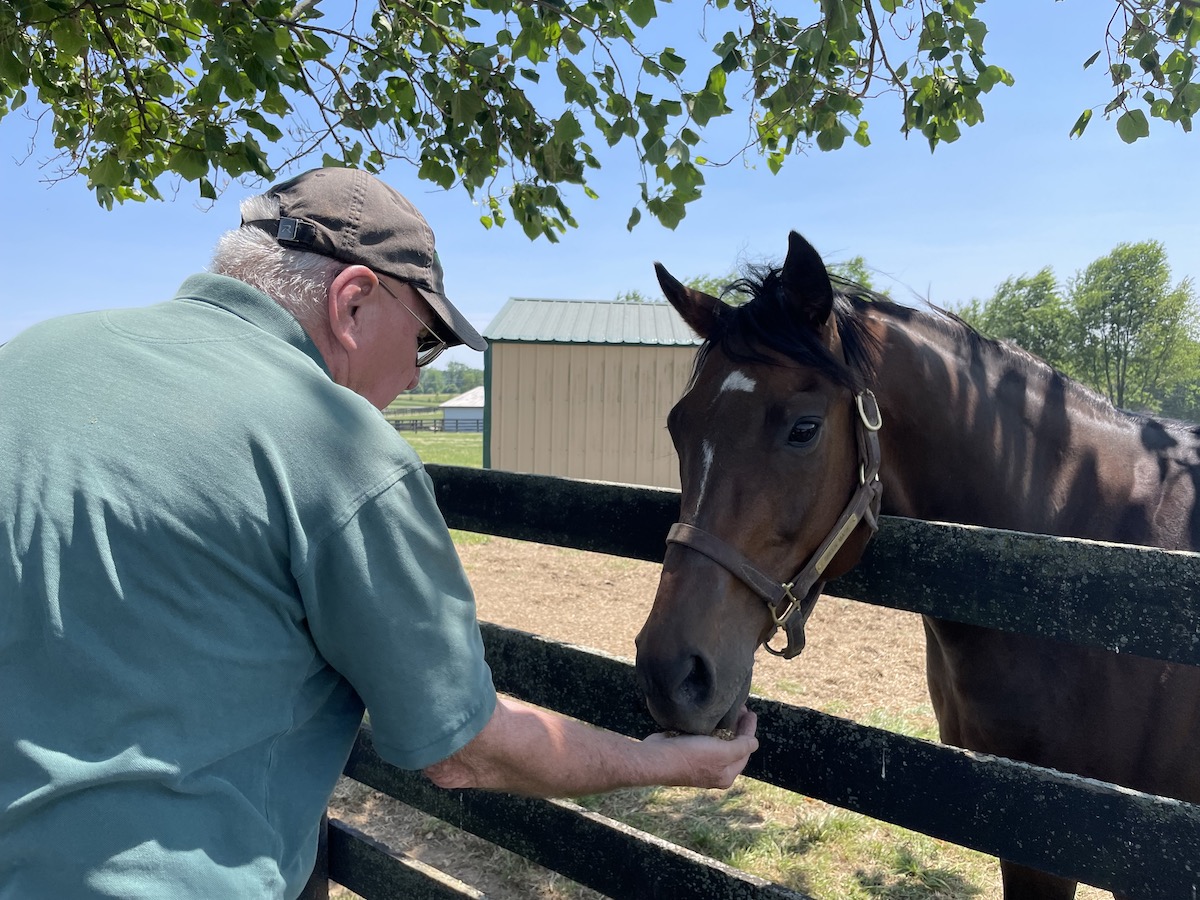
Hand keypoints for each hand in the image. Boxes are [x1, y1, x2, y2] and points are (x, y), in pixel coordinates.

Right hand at [643, 706, 758, 788]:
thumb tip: (754, 743)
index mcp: (726, 775)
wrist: (657, 758)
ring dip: (723, 726)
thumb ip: (742, 747)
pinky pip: (703, 738)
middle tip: (740, 708)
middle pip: (732, 747)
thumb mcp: (723, 753)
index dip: (749, 732)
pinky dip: (708, 728)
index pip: (745, 751)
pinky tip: (710, 716)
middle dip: (737, 728)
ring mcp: (699, 761)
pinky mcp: (686, 751)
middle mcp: (714, 771)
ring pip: (717, 742)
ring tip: (728, 709)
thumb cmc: (692, 756)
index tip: (751, 713)